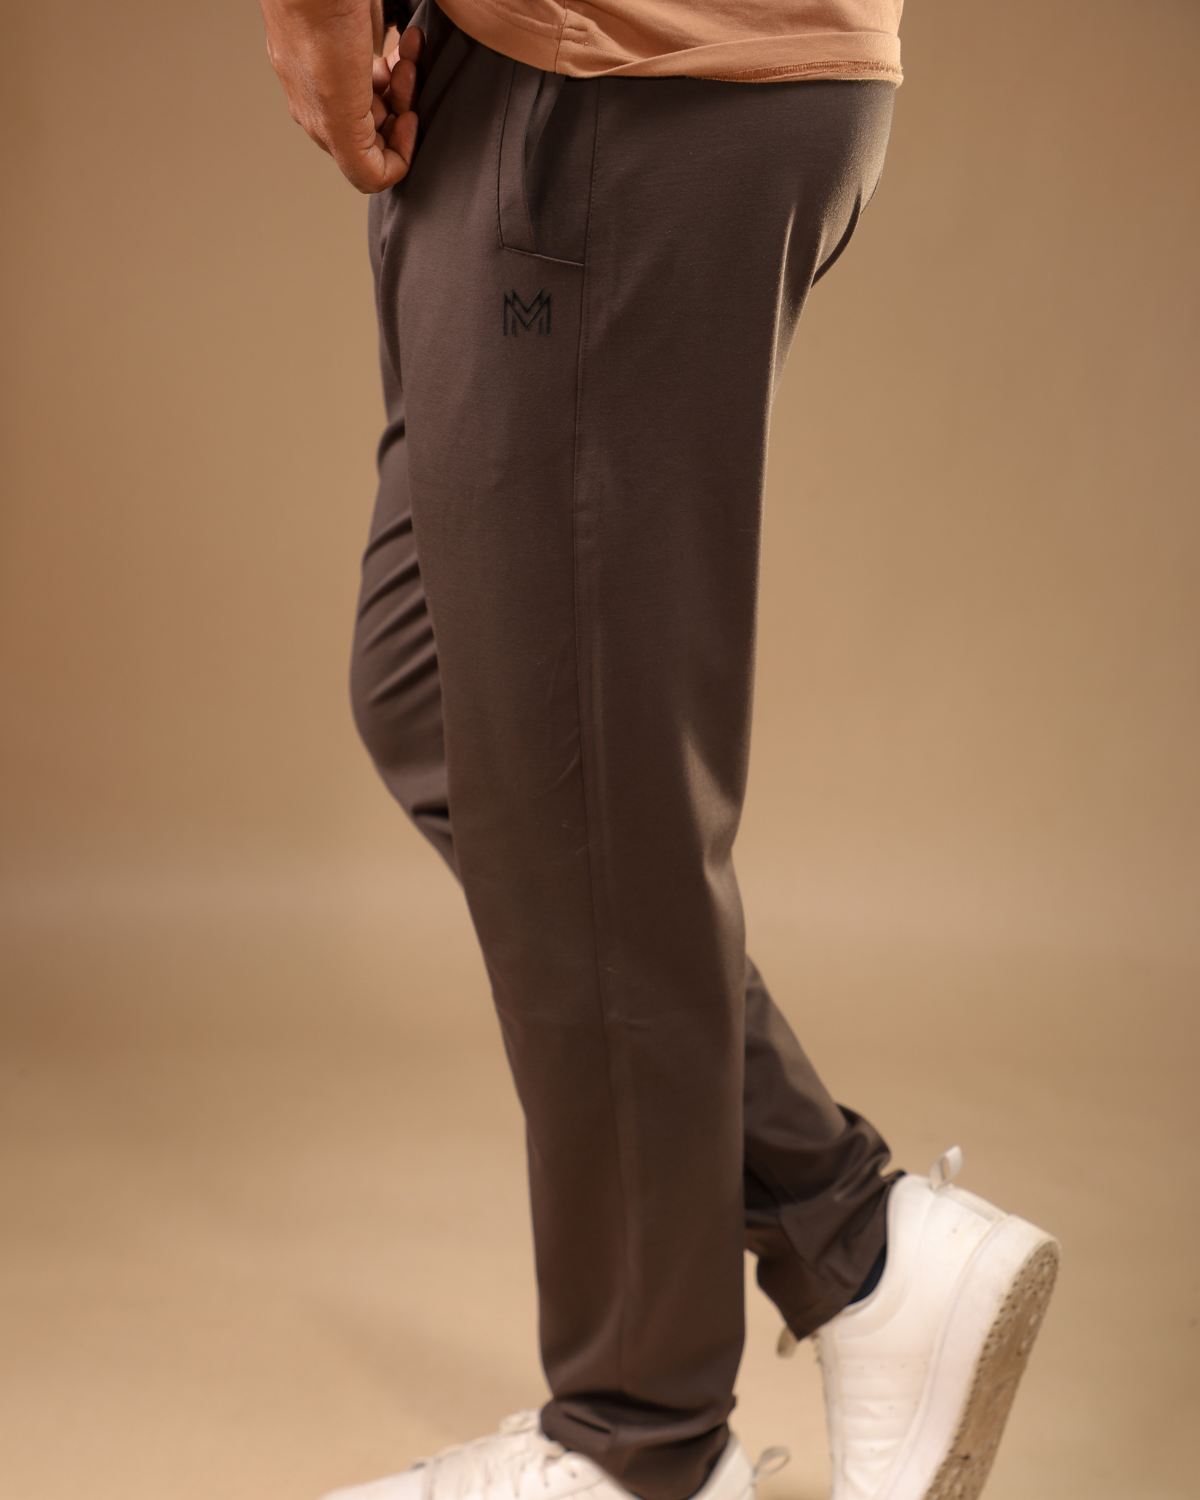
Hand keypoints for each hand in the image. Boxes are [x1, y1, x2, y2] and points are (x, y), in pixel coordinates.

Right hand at [259, 0, 424, 192]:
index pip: (372, 168)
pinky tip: (404, 39)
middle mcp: (327, 104)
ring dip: (404, 80)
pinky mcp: (344, 42)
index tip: (413, 118)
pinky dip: (398, 57)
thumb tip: (375, 182)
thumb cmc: (320, 27)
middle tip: (409, 76)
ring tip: (409, 52)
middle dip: (403, 107)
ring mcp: (334, 71)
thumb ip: (357, 161)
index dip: (401, 150)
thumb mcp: (339, 114)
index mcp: (325, 126)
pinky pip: (379, 65)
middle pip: (380, 132)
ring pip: (383, 98)